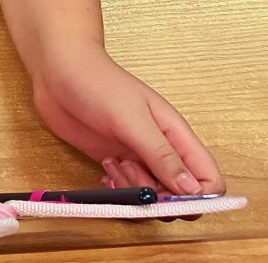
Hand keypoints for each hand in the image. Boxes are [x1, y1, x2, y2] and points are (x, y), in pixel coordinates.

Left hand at [31, 46, 223, 194]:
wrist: (58, 70)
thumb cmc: (97, 83)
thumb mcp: (131, 118)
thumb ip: (161, 154)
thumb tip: (192, 190)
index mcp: (177, 136)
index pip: (209, 179)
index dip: (198, 197)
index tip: (170, 195)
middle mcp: (161, 150)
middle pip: (181, 195)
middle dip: (160, 197)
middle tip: (133, 172)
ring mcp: (138, 157)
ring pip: (152, 196)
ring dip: (135, 192)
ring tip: (114, 164)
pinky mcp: (115, 161)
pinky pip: (128, 192)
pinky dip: (118, 191)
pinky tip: (105, 172)